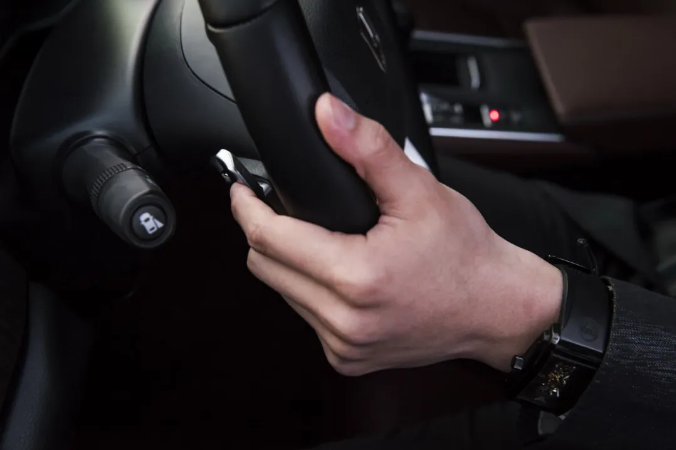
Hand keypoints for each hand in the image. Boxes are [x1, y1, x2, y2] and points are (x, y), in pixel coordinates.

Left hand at [231, 93, 562, 375]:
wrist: (496, 308)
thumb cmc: (465, 255)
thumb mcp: (419, 191)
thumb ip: (368, 148)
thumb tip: (328, 115)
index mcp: (357, 278)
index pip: (269, 239)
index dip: (246, 208)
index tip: (240, 190)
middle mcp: (344, 321)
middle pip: (266, 268)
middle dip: (263, 233)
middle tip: (276, 207)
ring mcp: (344, 346)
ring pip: (282, 293)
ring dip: (286, 262)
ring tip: (314, 237)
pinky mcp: (348, 358)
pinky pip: (305, 316)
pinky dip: (307, 290)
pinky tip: (332, 271)